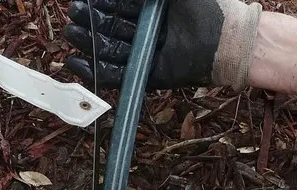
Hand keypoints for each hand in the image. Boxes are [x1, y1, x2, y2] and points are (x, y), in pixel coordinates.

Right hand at [63, 0, 261, 89]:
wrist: (225, 39)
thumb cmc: (205, 7)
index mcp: (151, 10)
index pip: (118, 6)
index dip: (100, 3)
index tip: (83, 0)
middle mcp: (146, 32)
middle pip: (110, 27)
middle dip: (90, 21)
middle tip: (72, 15)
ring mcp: (146, 54)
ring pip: (109, 49)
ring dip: (88, 42)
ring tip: (71, 32)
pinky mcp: (148, 75)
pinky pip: (117, 75)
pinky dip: (97, 71)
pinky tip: (77, 62)